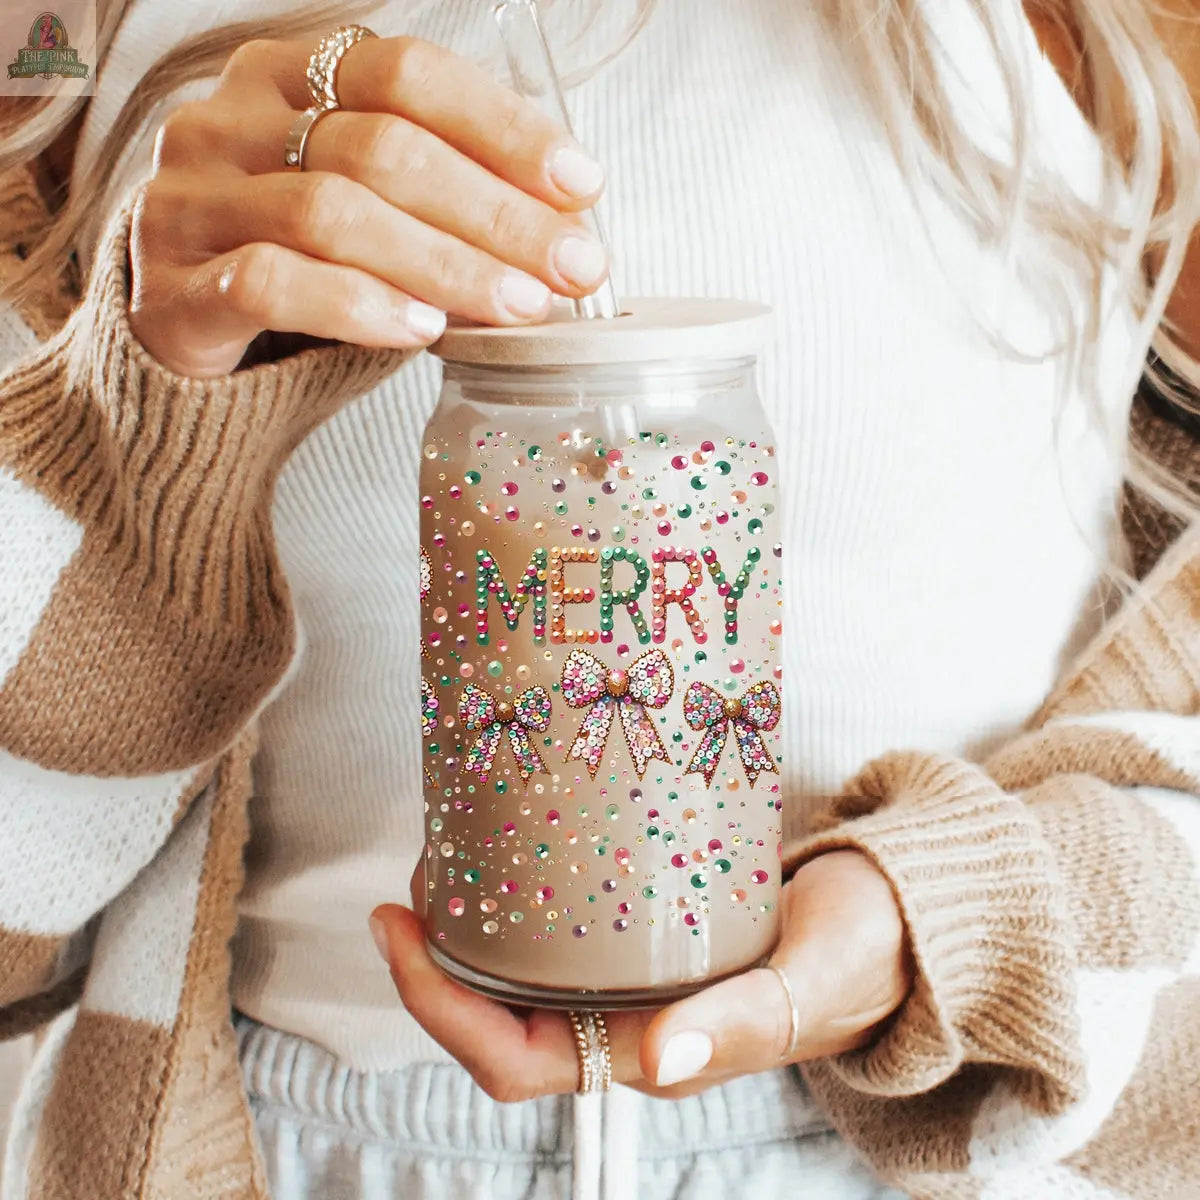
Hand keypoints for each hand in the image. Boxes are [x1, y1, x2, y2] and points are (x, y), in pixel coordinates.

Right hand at [130, 35, 608, 376]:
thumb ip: (443, 197)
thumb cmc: (296, 261)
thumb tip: (567, 223)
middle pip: (381, 147)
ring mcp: (191, 199)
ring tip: (516, 305)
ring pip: (332, 213)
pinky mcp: (171, 287)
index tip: (581, 185)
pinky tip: (421, 328)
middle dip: (495, 212)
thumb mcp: (368, 205)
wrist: (177, 328)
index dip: (502, 126)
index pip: (406, 73)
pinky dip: (359, 305)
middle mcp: (229, 120)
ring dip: (444, 263)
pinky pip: (271, 282)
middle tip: (571, 266)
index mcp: (285, 76)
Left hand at [369, 849, 912, 1101]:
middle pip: (495, 1017)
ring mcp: (634, 980)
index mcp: (652, 1052)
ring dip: (471, 925)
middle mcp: (628, 1023)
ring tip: (444, 853)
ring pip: (522, 972)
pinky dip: (523, 894)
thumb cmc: (864, 954)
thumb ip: (747, 1019)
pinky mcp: (646, 936)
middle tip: (412, 877)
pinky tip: (513, 839)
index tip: (397, 927)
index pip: (511, 1061)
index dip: (439, 1008)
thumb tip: (661, 1054)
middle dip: (435, 961)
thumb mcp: (813, 979)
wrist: (896, 920)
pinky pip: (563, 928)